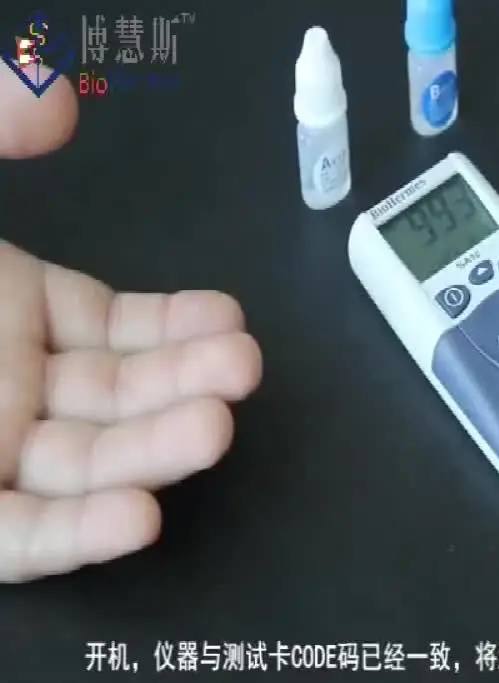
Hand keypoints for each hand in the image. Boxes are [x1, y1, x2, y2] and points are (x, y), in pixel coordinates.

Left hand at [0, 66, 261, 581]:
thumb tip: (62, 96)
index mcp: (5, 313)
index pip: (116, 327)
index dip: (176, 326)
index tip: (229, 319)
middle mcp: (3, 388)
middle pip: (116, 398)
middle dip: (184, 384)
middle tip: (242, 371)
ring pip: (82, 466)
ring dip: (153, 453)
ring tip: (216, 427)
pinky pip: (21, 537)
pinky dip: (81, 533)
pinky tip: (144, 515)